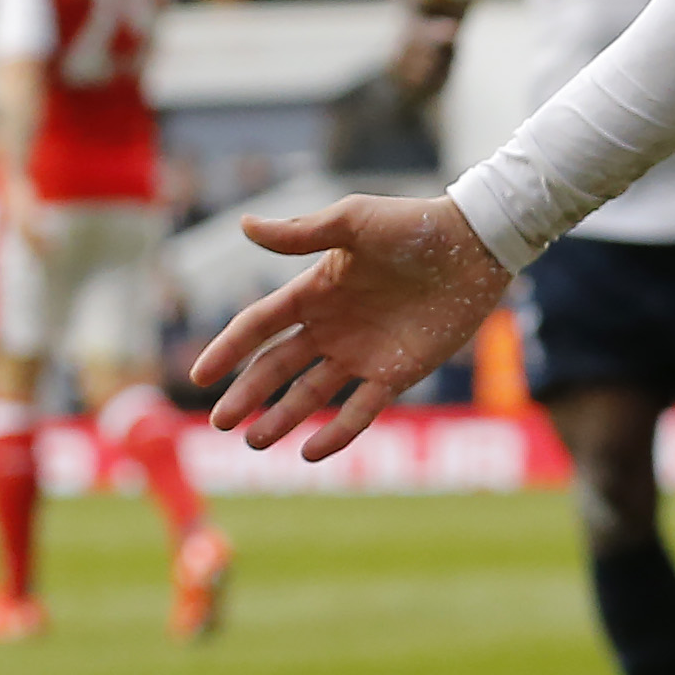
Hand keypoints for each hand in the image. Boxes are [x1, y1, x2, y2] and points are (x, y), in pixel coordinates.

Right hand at [188, 195, 512, 457]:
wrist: (475, 244)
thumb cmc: (413, 225)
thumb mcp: (354, 221)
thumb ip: (301, 233)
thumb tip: (245, 225)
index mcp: (314, 290)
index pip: (259, 325)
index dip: (228, 349)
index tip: (199, 376)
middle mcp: (332, 326)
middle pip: (277, 367)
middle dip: (247, 394)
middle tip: (219, 423)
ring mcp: (362, 352)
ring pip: (311, 394)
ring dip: (281, 419)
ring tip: (255, 443)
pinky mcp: (397, 373)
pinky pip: (361, 410)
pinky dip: (337, 433)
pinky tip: (311, 452)